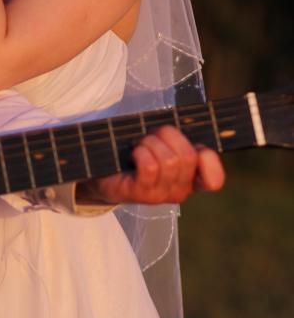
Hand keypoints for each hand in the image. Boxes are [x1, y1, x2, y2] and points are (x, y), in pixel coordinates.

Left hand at [76, 126, 225, 205]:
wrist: (103, 173)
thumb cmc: (137, 152)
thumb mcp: (163, 143)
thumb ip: (180, 138)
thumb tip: (194, 122)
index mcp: (191, 179)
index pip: (215, 180)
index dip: (210, 160)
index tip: (197, 147)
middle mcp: (180, 191)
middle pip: (188, 156)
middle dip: (168, 135)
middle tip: (152, 136)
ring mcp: (161, 195)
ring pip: (169, 160)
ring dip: (150, 142)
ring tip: (139, 145)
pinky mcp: (140, 193)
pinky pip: (150, 167)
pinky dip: (140, 152)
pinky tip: (133, 153)